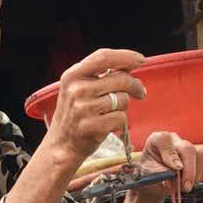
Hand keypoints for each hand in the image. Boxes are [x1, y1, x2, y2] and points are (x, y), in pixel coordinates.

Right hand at [44, 49, 146, 169]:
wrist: (61, 145)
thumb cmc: (76, 114)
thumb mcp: (79, 89)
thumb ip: (100, 75)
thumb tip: (129, 65)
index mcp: (73, 75)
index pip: (103, 57)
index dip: (125, 56)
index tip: (140, 60)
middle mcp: (76, 90)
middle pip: (120, 79)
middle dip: (135, 85)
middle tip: (140, 92)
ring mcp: (83, 109)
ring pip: (123, 100)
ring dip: (124, 106)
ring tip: (111, 112)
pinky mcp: (91, 127)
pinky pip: (121, 118)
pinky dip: (120, 122)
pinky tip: (109, 125)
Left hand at [133, 131, 202, 199]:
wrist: (154, 184)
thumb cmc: (149, 177)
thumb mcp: (148, 176)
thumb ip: (159, 173)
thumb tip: (175, 172)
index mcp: (157, 140)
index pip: (165, 140)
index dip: (171, 155)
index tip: (175, 170)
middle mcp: (174, 140)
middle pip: (187, 148)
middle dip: (189, 170)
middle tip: (186, 188)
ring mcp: (186, 147)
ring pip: (200, 154)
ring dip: (196, 174)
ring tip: (186, 187)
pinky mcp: (196, 156)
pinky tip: (196, 182)